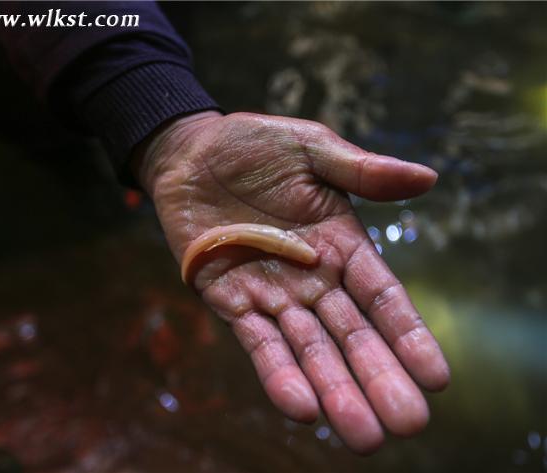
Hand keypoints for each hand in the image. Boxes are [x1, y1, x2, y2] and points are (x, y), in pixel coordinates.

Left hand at [132, 111, 449, 453]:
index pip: (382, 297)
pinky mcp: (229, 300)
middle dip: (377, 377)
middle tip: (406, 423)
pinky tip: (301, 406)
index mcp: (340, 244)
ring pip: (307, 349)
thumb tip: (430, 179)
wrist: (191, 152)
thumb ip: (363, 170)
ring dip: (332, 389)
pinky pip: (256, 342)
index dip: (408, 335)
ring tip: (360, 434)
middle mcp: (312, 279)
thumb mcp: (312, 149)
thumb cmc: (255, 146)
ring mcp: (271, 293)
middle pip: (350, 335)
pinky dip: (277, 373)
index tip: (437, 376)